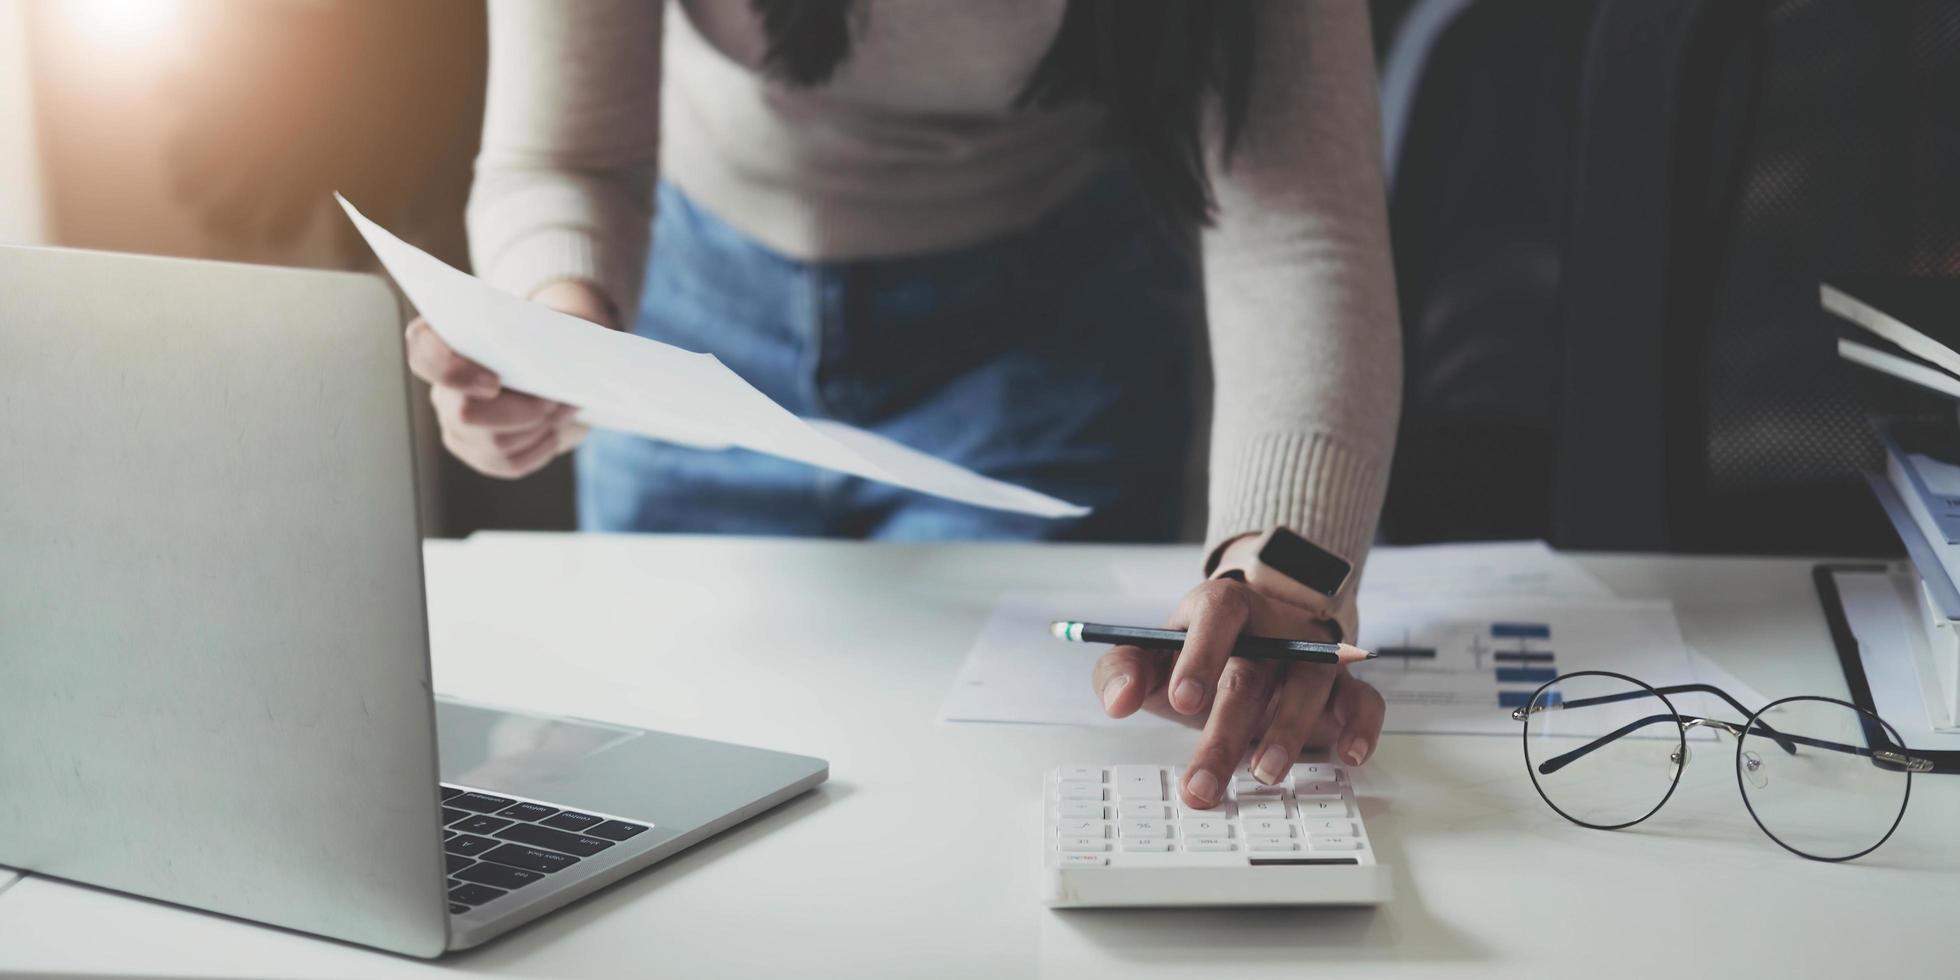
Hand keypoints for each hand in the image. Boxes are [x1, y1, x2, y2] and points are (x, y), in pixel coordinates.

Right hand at [403, 281, 615, 478]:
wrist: (562, 374)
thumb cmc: (551, 343)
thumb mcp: (550, 327)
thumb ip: (539, 331)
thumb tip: (547, 354)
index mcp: (448, 343)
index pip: (422, 353)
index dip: (450, 371)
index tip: (495, 383)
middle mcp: (443, 387)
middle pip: (465, 414)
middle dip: (521, 411)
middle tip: (553, 400)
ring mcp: (455, 424)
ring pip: (494, 443)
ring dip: (539, 428)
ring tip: (562, 409)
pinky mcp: (477, 452)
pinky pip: (509, 463)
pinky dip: (541, 448)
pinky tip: (553, 430)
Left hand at [1092, 540, 1385, 809]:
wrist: (1255, 637)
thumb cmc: (1196, 655)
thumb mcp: (1150, 654)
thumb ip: (1121, 670)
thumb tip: (1118, 701)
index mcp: (1224, 607)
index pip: (1218, 615)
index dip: (1200, 655)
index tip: (1181, 700)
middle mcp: (1275, 628)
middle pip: (1253, 672)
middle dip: (1225, 732)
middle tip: (1202, 782)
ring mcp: (1314, 656)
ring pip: (1310, 685)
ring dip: (1288, 732)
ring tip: (1264, 773)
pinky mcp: (1344, 687)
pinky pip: (1366, 701)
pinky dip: (1363, 727)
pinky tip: (1348, 756)